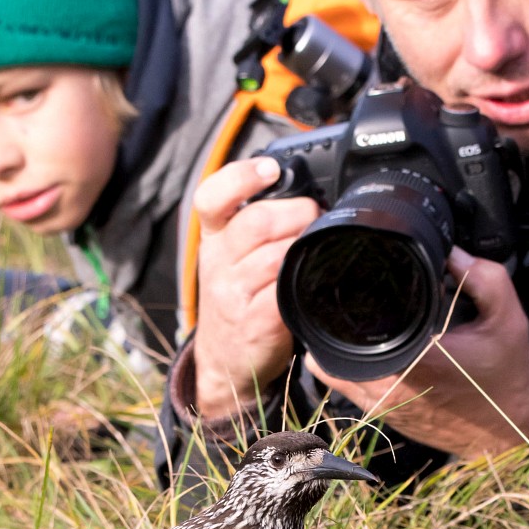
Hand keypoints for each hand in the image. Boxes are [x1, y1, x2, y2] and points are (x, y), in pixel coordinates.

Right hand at [192, 157, 318, 417]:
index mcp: (213, 238)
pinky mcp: (255, 321)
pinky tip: (315, 278)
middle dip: (297, 213)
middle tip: (314, 217)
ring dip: (305, 247)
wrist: (224, 360)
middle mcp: (218, 262)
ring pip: (275, 256)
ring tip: (318, 248)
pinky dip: (305, 281)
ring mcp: (233, 293)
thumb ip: (254, 225)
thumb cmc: (238, 299)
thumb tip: (305, 193)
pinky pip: (284, 292)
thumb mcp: (231, 257)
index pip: (211, 198)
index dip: (240, 176)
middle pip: (256, 222)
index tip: (270, 168)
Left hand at [307, 248, 528, 458]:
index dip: (359, 291)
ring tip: (358, 321)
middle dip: (344, 312)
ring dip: (337, 339)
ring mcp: (379, 401)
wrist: (505, 432)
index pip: (363, 318)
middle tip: (362, 294)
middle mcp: (390, 382)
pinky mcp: (378, 413)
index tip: (371, 278)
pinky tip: (363, 348)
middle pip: (336, 337)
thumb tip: (448, 251)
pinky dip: (342, 363)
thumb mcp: (507, 319)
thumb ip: (482, 277)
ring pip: (329, 363)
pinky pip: (339, 383)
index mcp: (418, 356)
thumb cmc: (505, 377)